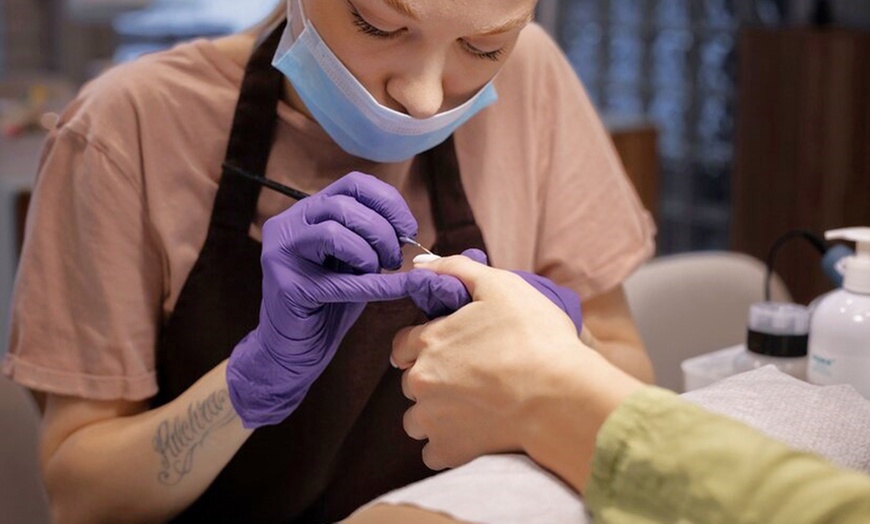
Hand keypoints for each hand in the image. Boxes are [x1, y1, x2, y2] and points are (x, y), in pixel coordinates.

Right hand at [227, 172, 416, 427]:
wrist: (295, 350)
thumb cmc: (329, 305)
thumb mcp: (356, 263)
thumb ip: (377, 241)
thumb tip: (421, 234)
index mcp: (308, 211)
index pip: (354, 184)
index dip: (389, 202)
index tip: (409, 230)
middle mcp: (288, 224)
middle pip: (344, 205)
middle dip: (382, 231)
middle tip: (395, 259)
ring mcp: (281, 252)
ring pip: (334, 231)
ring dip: (370, 253)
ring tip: (380, 272)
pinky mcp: (287, 285)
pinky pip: (339, 279)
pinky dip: (376, 284)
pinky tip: (398, 289)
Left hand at [392, 256, 642, 486]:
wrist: (560, 396)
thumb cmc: (535, 337)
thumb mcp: (500, 286)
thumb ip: (456, 269)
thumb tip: (422, 263)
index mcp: (428, 341)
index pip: (402, 344)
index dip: (421, 344)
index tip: (445, 349)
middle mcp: (421, 381)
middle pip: (411, 381)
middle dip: (433, 379)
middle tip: (470, 378)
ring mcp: (432, 419)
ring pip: (417, 418)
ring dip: (436, 414)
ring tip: (472, 408)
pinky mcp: (448, 450)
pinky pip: (433, 452)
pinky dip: (448, 445)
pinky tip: (474, 434)